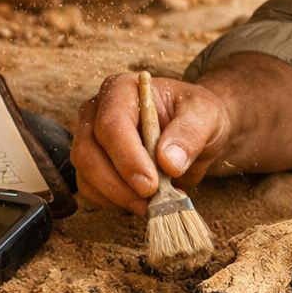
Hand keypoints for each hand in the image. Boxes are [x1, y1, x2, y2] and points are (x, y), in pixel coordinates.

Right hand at [71, 73, 235, 214]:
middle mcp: (98, 112)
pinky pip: (91, 191)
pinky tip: (144, 201)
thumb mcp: (205, 115)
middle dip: (119, 184)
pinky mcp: (93, 166)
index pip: (111, 125)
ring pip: (86, 176)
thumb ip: (189, 133)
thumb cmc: (197, 116)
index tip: (150, 184)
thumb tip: (168, 161)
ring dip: (118, 197)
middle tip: (151, 199)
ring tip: (154, 202)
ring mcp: (91, 140)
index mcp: (121, 90)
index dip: (127, 157)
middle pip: (88, 153)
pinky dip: (116, 202)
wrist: (196, 132)